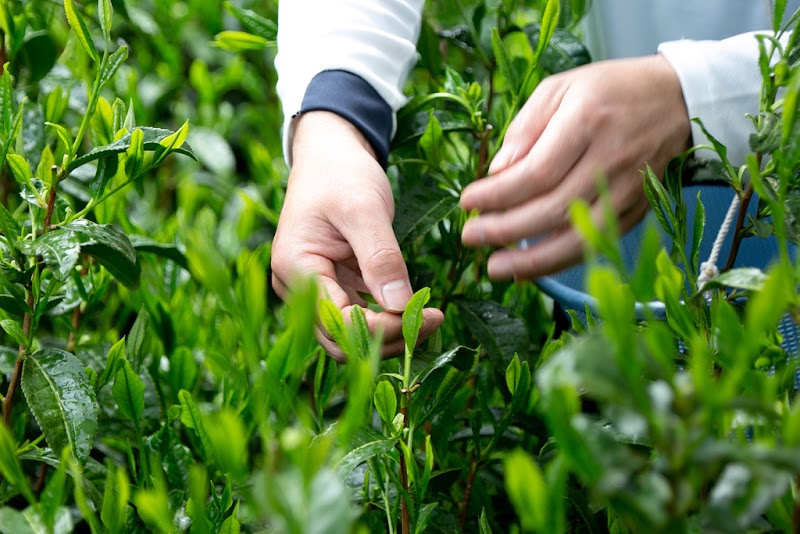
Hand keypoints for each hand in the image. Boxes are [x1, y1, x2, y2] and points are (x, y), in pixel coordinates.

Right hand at [271, 111, 443, 360]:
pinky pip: (357, 316)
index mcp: (295, 267)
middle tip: (433, 320)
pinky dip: (385, 319)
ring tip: (428, 317)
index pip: (339, 321)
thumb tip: (400, 306)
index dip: (384, 329)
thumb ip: (381, 257)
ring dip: (389, 334)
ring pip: (350, 334)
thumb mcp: (365, 209)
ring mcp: (313, 289)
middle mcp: (296, 287)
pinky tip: (414, 310)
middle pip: (341, 339)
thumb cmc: (341, 173)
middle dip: (388, 338)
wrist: (330, 154)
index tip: (428, 315)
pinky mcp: (331, 286)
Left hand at [460, 55, 691, 279]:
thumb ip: (525, 129)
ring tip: (494, 268)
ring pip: (578, 237)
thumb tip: (497, 172)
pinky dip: (560, 262)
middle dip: (505, 229)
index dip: (498, 194)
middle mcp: (611, 159)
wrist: (676, 100)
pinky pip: (596, 245)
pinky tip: (527, 270)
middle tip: (469, 236)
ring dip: (531, 260)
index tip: (467, 202)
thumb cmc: (607, 90)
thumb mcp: (559, 89)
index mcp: (587, 121)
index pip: (537, 172)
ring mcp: (629, 190)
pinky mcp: (637, 211)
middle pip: (553, 208)